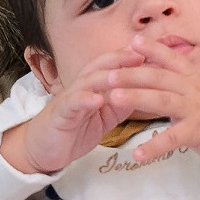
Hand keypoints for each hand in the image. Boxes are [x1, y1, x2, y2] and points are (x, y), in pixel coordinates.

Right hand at [1, 47, 143, 173]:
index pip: (114, 64)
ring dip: (107, 75)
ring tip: (125, 73)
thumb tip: (147, 91)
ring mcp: (70, 97)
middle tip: (144, 53)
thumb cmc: (75, 128)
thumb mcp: (105, 115)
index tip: (155, 52)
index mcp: (94, 84)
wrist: (44, 148)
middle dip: (123, 58)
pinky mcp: (60, 113)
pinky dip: (85, 99)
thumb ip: (123, 102)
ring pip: (88, 80)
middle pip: (102, 65)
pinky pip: (73, 103)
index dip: (133, 56)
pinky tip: (98, 99)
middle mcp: (82, 85)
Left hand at [101, 37, 199, 162]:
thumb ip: (182, 74)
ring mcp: (193, 110)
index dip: (151, 49)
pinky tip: (136, 153)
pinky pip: (171, 139)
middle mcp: (191, 89)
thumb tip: (160, 61)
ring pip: (161, 101)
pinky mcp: (195, 132)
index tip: (131, 42)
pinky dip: (153, 147)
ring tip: (114, 98)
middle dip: (132, 75)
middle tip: (108, 75)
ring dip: (136, 98)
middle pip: (158, 78)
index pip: (170, 58)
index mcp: (192, 77)